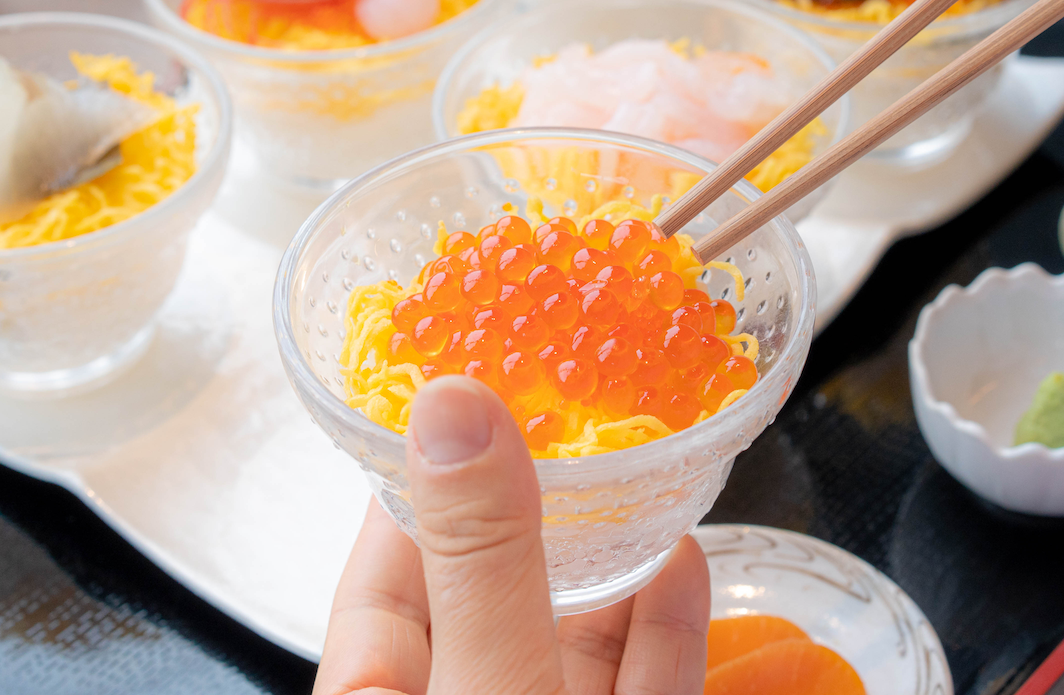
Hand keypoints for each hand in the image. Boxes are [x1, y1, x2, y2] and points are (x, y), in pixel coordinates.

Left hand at [314, 376, 709, 694]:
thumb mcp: (489, 683)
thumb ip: (481, 557)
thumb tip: (454, 405)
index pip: (379, 579)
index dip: (419, 482)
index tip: (459, 398)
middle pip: (486, 597)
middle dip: (531, 507)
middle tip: (563, 410)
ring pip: (572, 640)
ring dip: (610, 556)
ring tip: (633, 465)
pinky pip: (640, 688)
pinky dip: (664, 627)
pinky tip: (683, 558)